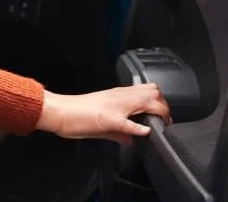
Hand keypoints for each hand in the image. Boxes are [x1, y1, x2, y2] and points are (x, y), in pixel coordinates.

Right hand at [36, 84, 170, 144]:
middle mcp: (120, 96)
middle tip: (166, 121)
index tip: (166, 116)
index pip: (149, 90)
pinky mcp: (110, 119)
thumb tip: (135, 138)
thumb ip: (122, 131)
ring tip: (161, 125)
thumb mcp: (104, 122)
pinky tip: (144, 133)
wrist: (61, 111)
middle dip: (165, 106)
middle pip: (153, 92)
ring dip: (158, 111)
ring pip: (146, 99)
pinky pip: (129, 123)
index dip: (162, 102)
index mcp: (119, 95)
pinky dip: (139, 128)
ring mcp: (116, 106)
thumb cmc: (78, 113)